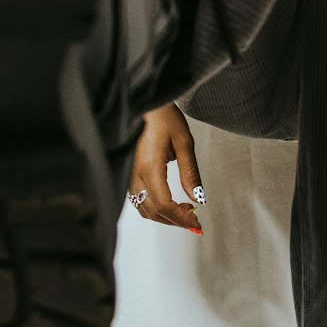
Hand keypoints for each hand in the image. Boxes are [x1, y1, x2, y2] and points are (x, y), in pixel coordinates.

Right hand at [127, 103, 205, 232]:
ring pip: (144, 208)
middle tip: (194, 221)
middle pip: (153, 212)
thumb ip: (190, 173)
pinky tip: (170, 201)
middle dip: (174, 221)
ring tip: (185, 210)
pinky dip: (154, 207)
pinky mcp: (128, 172)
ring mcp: (128, 174)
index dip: (181, 219)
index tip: (196, 224)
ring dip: (164, 216)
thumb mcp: (184, 141)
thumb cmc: (164, 116)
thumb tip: (198, 199)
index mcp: (149, 167)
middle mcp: (135, 174)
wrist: (144, 102)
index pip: (164, 205)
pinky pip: (138, 199)